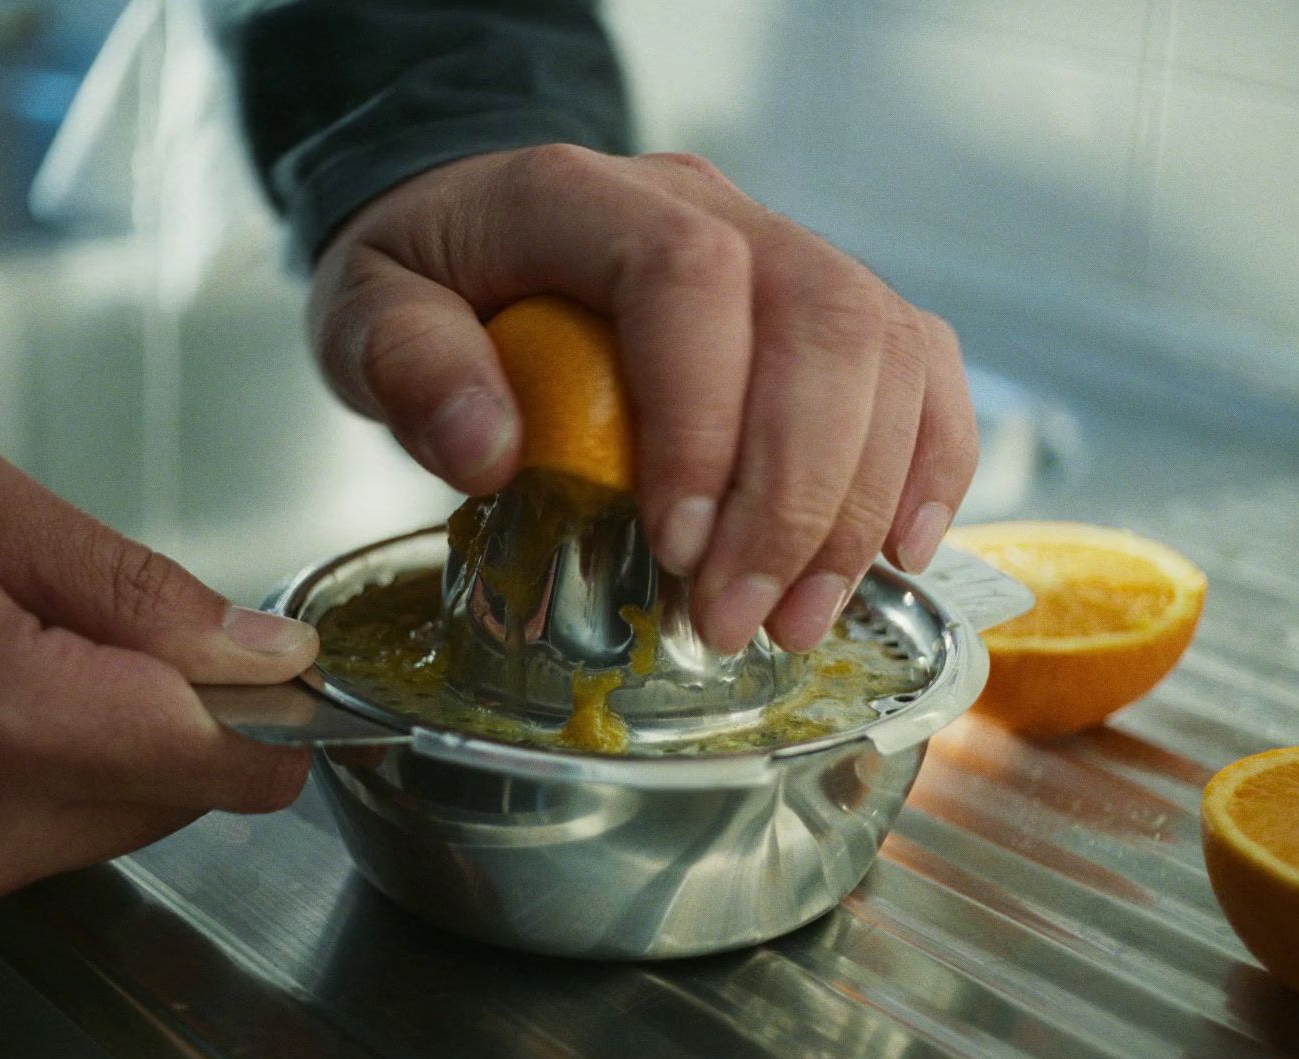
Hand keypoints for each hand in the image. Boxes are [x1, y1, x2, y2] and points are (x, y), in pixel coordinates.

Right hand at [0, 438, 315, 934]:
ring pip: (127, 818)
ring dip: (118, 741)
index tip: (264, 664)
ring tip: (26, 661)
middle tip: (98, 635)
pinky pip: (53, 837)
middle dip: (184, 713)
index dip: (275, 708)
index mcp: (18, 720)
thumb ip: (141, 589)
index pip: (244, 767)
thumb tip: (272, 655)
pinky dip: (57, 773)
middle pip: (191, 796)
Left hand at [309, 146, 977, 652]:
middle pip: (819, 321)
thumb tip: (491, 453)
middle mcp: (709, 204)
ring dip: (860, 503)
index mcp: (584, 195)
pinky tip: (898, 554)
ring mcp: (782, 244)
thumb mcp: (369, 313)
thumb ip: (409, 365)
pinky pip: (921, 363)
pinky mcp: (827, 300)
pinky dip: (928, 463)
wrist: (483, 231)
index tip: (677, 549)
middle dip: (793, 496)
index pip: (686, 277)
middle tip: (738, 623)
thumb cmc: (431, 279)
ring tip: (800, 618)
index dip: (704, 419)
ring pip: (885, 348)